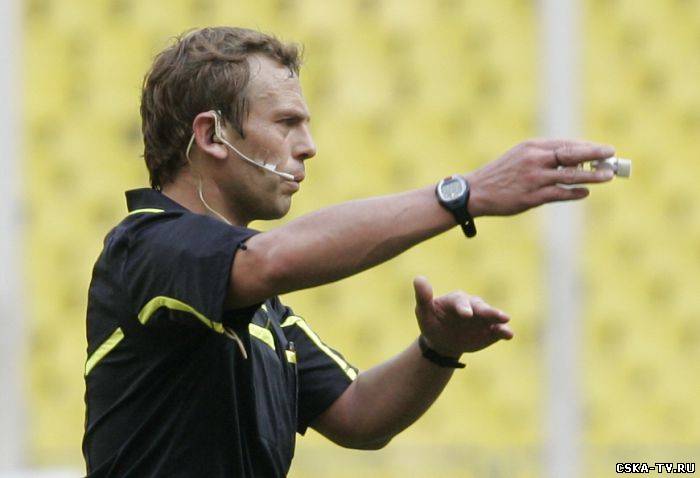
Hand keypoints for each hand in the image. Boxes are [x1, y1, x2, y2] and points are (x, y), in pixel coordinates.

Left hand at [413, 276, 512, 356]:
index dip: (463, 307)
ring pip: (493, 316)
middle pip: (480, 306)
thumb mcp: (424, 312)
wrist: (443, 341)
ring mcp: (483, 318)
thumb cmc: (432, 323)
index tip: (466, 315)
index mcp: (456, 300)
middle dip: (488, 311)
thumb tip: (419, 278)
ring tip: (505, 320)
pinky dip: (504, 331)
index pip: (460, 301)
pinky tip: (509, 334)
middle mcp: (473, 306)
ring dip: (499, 318)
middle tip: (497, 315)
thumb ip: (423, 297)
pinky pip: (499, 330)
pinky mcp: (491, 330)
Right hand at [465, 138, 615, 216]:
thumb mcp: (520, 156)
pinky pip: (558, 194)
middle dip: (594, 154)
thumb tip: (573, 159)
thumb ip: (543, 156)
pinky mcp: (530, 197)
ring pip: (569, 175)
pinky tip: (584, 192)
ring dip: (590, 175)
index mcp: (531, 147)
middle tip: (612, 155)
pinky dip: (573, 193)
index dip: (587, 147)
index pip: (566, 144)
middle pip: (571, 155)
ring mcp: (533, 179)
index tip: (603, 149)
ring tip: (607, 176)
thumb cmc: (500, 174)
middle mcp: (534, 160)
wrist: (475, 192)